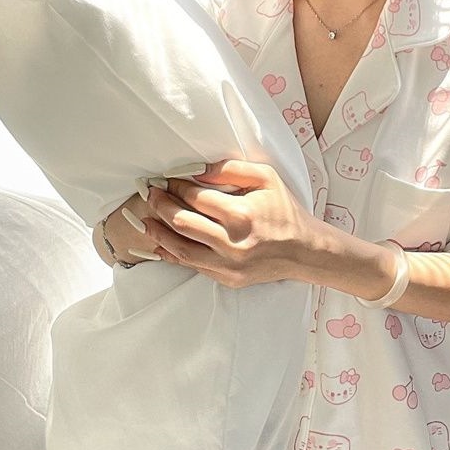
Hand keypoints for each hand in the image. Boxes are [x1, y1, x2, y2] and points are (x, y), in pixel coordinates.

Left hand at [138, 160, 318, 287]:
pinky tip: (160, 243)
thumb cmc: (285, 211)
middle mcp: (232, 243)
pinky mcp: (227, 279)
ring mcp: (228, 265)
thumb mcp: (266, 178)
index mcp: (242, 214)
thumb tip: (196, 170)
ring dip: (158, 232)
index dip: (176, 186)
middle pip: (182, 222)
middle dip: (160, 205)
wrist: (304, 251)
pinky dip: (172, 254)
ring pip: (181, 248)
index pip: (195, 197)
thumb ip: (230, 170)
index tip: (166, 179)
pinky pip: (192, 266)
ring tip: (145, 219)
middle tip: (150, 193)